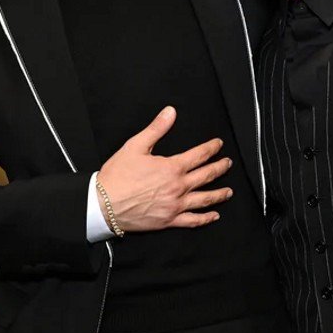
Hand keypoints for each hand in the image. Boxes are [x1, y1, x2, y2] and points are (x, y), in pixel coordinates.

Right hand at [97, 106, 233, 231]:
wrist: (103, 205)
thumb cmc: (117, 176)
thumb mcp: (135, 146)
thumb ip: (156, 129)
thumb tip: (170, 112)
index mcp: (172, 167)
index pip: (199, 155)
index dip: (211, 148)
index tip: (218, 145)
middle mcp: (178, 187)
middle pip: (206, 176)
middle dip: (220, 168)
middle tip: (228, 164)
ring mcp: (175, 205)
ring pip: (205, 199)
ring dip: (219, 194)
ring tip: (229, 191)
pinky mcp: (169, 221)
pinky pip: (193, 221)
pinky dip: (205, 218)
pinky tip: (214, 216)